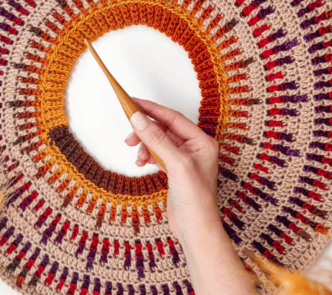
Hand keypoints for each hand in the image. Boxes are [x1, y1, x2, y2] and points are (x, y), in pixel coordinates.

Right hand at [124, 98, 219, 240]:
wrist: (195, 230)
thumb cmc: (197, 201)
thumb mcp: (176, 164)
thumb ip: (157, 139)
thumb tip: (139, 119)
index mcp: (202, 142)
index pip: (173, 118)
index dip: (152, 109)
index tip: (133, 102)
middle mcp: (194, 148)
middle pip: (164, 128)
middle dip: (145, 129)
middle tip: (129, 131)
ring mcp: (184, 160)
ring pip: (158, 141)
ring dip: (144, 144)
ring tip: (136, 152)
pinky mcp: (174, 171)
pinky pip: (156, 154)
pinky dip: (147, 155)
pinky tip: (142, 161)